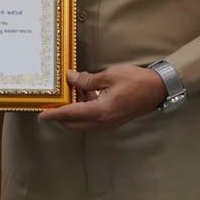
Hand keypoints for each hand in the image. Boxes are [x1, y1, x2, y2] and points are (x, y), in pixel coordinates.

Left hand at [36, 65, 165, 130]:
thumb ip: (87, 81)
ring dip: (73, 111)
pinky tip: (85, 93)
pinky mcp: (113, 120)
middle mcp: (103, 122)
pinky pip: (92, 119)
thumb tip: (70, 79)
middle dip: (60, 115)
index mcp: (100, 111)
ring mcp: (108, 123)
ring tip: (71, 91)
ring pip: (83, 122)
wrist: (158, 89)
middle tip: (52, 101)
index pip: (70, 114)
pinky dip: (84, 110)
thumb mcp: (109, 76)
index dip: (54, 114)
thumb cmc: (136, 81)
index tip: (41, 115)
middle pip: (73, 123)